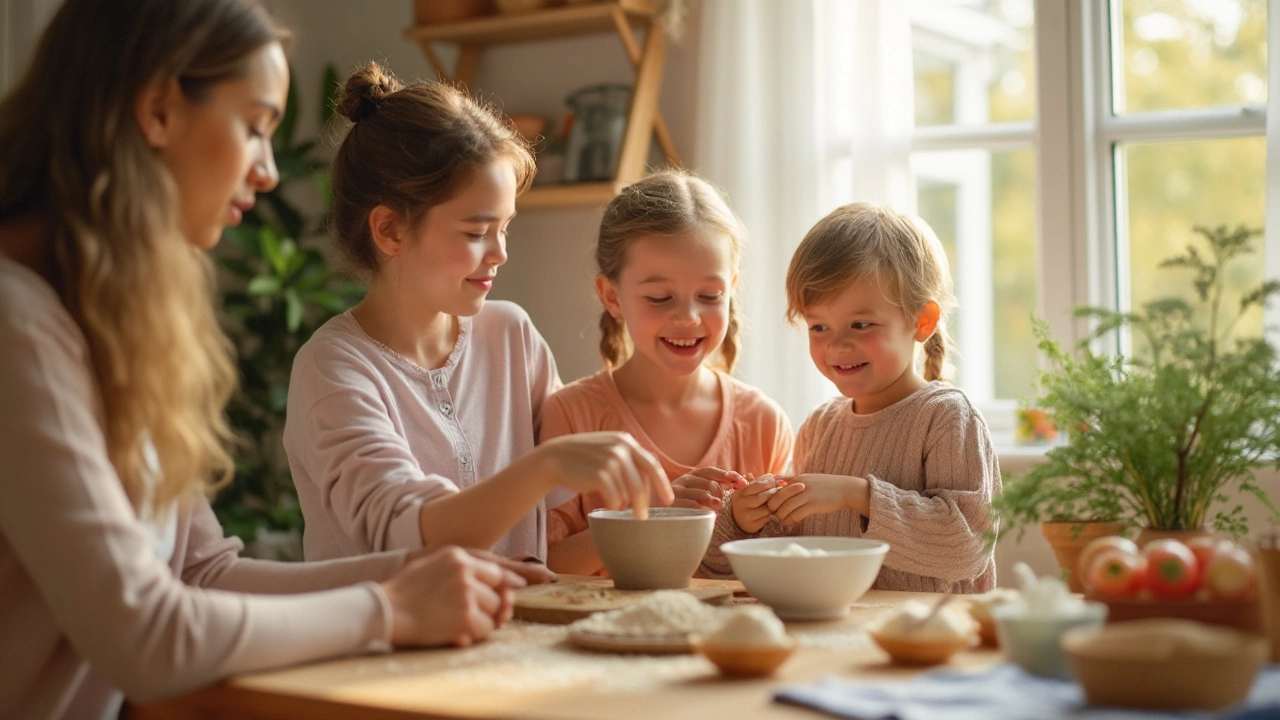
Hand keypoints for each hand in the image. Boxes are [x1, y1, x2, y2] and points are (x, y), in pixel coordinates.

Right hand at [380, 546, 537, 647]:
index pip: (497, 571)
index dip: (507, 584)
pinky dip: (476, 634)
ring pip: (495, 611)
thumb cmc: (405, 591)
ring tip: (461, 623)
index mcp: (458, 556)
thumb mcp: (432, 563)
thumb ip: (464, 566)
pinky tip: (459, 633)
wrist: (385, 610)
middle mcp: (466, 570)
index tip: (514, 591)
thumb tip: (509, 578)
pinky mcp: (465, 615)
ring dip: (483, 621)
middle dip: (492, 607)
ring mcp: (467, 592)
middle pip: (499, 593)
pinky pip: (486, 628)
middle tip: (477, 615)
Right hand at [537, 432, 672, 517]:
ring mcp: (611, 461)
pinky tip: (604, 503)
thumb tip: (651, 474)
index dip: (662, 484)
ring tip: (619, 509)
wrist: (553, 458)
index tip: (668, 500)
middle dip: (646, 502)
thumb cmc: (581, 457)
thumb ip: (627, 456)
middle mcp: (621, 448)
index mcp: (625, 441)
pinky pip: (616, 498)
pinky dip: (613, 504)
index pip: (651, 465)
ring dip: (626, 505)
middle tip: (643, 516)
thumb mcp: (606, 447)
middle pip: (643, 482)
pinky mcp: (600, 475)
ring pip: (630, 492)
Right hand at [670, 466, 746, 509]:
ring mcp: (677, 492)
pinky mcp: (672, 504)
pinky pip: (693, 506)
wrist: (658, 514)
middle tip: (722, 504)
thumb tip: (740, 481)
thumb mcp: (698, 491)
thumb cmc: (683, 503)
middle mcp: (684, 480)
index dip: (725, 474)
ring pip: (702, 494)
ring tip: (718, 510)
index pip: (710, 471)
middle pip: (709, 483)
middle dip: (720, 493)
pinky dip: (704, 511)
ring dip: (713, 502)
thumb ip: (716, 485)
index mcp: (692, 476)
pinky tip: (710, 516)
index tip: (740, 480)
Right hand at [731, 474, 786, 532]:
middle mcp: (741, 504)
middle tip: (778, 490)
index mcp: (740, 493)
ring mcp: (746, 516)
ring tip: (775, 500)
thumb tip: (772, 476)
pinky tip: (770, 511)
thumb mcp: (749, 490)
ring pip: (765, 508)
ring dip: (772, 504)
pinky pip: (766, 518)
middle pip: (760, 497)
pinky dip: (770, 514)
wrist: (738, 519)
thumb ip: (759, 482)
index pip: (755, 485)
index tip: (775, 481)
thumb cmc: (747, 501)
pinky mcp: (752, 525)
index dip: (767, 482)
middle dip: (771, 493)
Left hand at [767, 473, 863, 525]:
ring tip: (782, 520)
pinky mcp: (814, 505)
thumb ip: (793, 480)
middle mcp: (800, 485)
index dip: (770, 498)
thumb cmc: (825, 485)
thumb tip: (776, 480)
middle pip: (777, 498)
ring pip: (785, 508)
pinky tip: (791, 523)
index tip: (772, 505)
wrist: (845, 488)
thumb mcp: (808, 478)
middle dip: (772, 508)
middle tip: (774, 514)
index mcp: (797, 478)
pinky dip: (790, 520)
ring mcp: (807, 494)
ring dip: (781, 516)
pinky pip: (796, 515)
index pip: (776, 487)